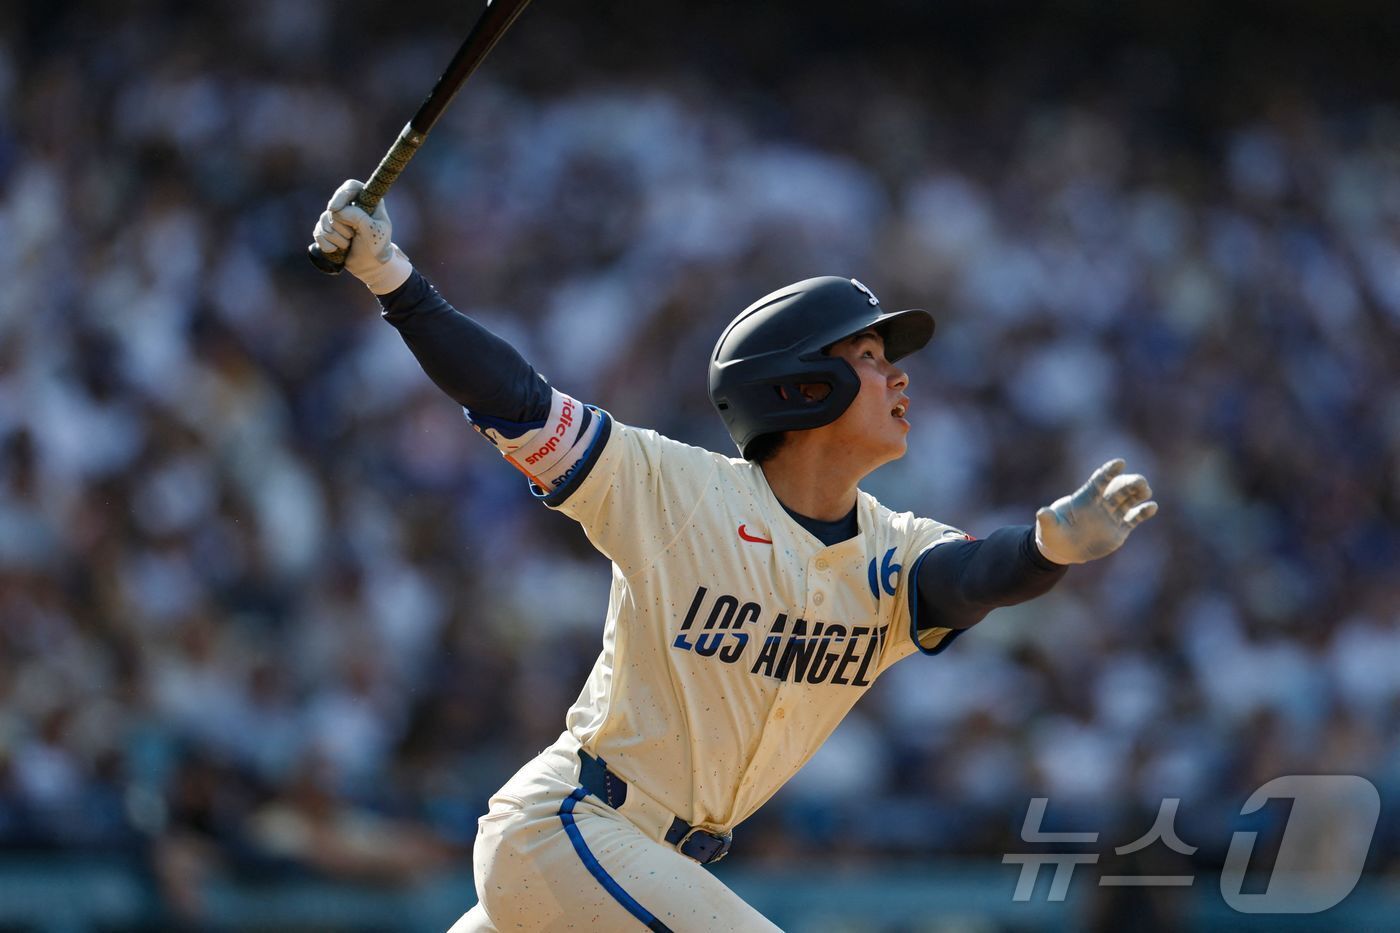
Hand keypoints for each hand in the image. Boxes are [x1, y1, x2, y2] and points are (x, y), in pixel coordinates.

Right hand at [311, 180, 413, 293]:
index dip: (341, 195)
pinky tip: (336, 250)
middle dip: (341, 225)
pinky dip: (326, 243)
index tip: (334, 208)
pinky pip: (318, 231)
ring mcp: (338, 217)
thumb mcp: (373, 231)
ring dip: (335, 237)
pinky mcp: (328, 229)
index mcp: (367, 201)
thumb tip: (338, 210)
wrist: (371, 266)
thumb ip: (358, 217)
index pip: (351, 187)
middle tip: (353, 236)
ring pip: (324, 219)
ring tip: (348, 244)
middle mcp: (351, 206)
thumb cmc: (377, 246)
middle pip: (334, 206)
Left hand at [1034, 459, 1157, 564]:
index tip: (1120, 462)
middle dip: (1129, 484)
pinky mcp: (1119, 529)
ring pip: (1128, 501)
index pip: (1098, 482)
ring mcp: (1111, 516)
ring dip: (1138, 494)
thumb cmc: (1053, 534)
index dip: (1109, 472)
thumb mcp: (1048, 528)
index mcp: (1083, 500)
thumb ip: (1048, 520)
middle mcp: (1100, 505)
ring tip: (1146, 490)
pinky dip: (1143, 512)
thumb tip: (1041, 512)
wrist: (1064, 549)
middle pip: (1117, 490)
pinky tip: (1152, 507)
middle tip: (1140, 481)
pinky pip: (1134, 518)